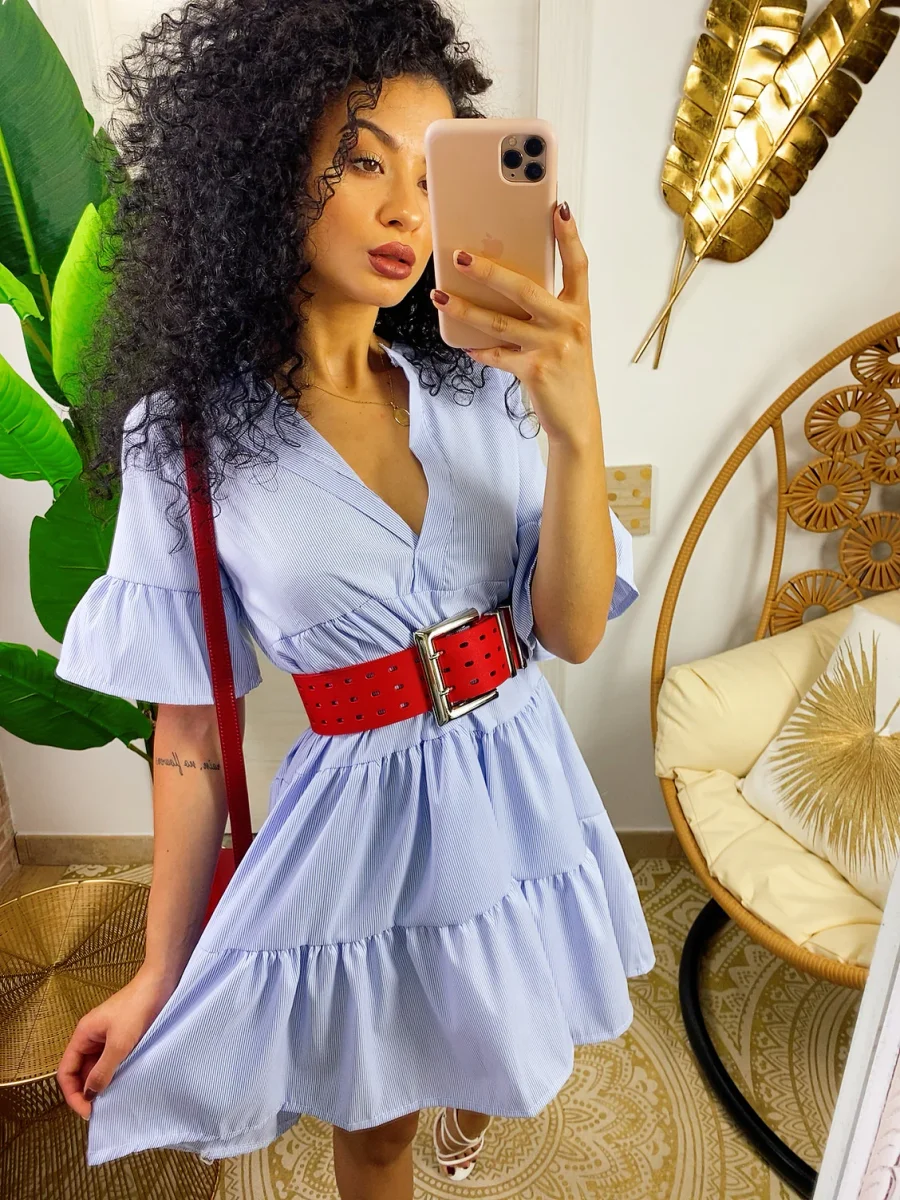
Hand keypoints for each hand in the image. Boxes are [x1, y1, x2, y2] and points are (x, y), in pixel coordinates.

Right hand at [56, 967, 177, 1119]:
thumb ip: (102, 1071)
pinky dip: (114, 1073)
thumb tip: (90, 1095)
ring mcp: (107, 1037)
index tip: (88, 1111)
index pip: (66, 1071)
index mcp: (83, 1035)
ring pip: (96, 1067)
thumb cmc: (138, 1009)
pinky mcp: (122, 1036)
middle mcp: (91, 1037)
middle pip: (80, 1071)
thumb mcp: (119, 1044)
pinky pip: (111, 1060)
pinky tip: (124, 1083)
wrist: (161, 984)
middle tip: (102, 1111)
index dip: (72, 1094)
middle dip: (87, 1091)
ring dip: (101, 1083)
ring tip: (114, 1100)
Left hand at [430, 201, 599, 446]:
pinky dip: (478, 350)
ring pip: (499, 322)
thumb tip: (502, 289)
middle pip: (523, 288)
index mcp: (579, 310)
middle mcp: (568, 324)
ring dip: (465, 308)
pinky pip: (496, 354)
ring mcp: (551, 347)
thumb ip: (545, 312)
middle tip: (460, 257)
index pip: (578, 265)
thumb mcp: (566, 337)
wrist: (576, 419)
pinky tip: (463, 344)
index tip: (556, 208)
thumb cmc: (568, 373)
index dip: (569, 236)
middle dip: (488, 270)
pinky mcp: (534, 370)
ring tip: (440, 297)